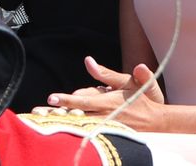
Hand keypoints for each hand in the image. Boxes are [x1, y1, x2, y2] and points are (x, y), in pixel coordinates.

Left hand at [41, 56, 165, 130]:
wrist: (157, 121)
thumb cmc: (142, 97)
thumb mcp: (126, 81)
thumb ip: (106, 73)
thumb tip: (88, 60)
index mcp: (109, 102)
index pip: (83, 101)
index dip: (67, 101)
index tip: (52, 98)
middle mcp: (105, 117)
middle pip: (77, 116)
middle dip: (58, 114)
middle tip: (38, 112)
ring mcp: (106, 127)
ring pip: (80, 125)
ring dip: (62, 122)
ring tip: (45, 120)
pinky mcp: (108, 134)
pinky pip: (88, 131)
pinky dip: (75, 129)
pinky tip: (62, 128)